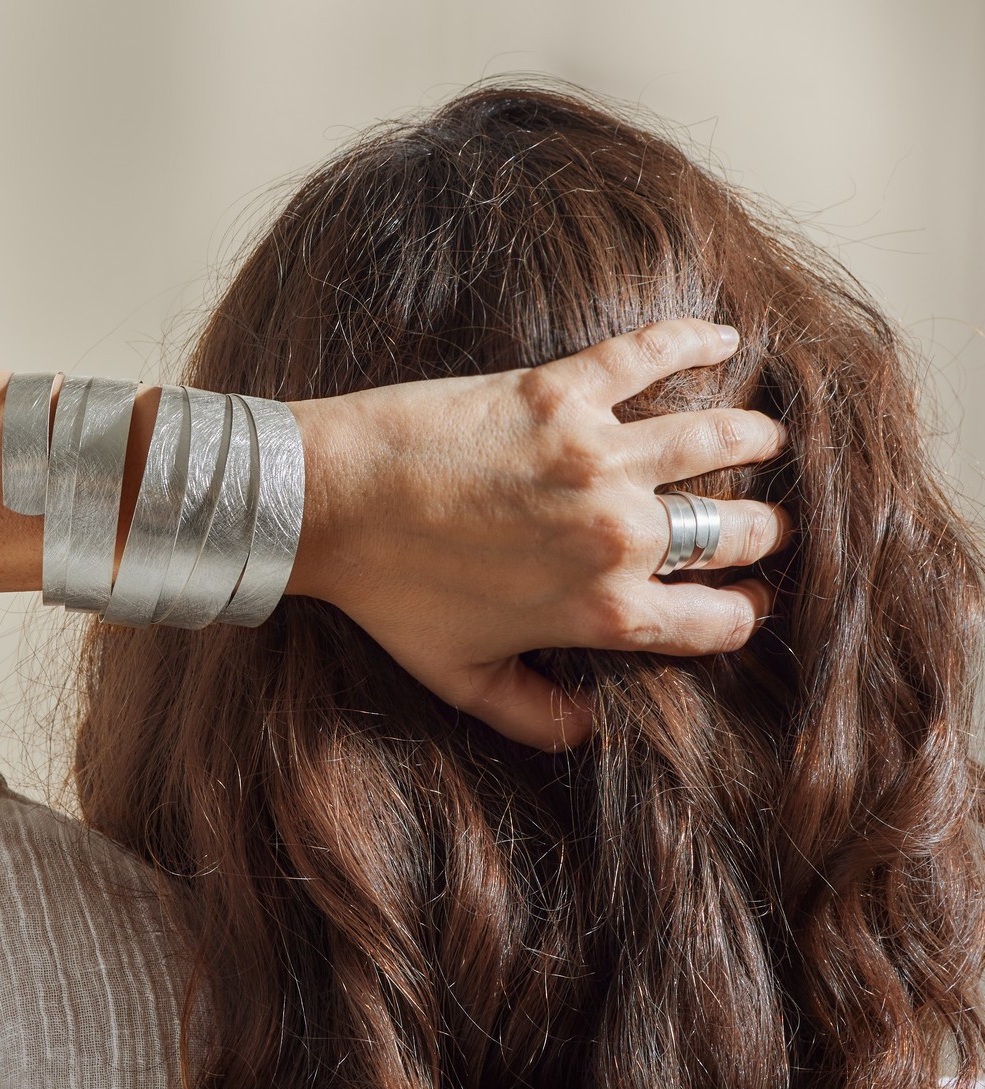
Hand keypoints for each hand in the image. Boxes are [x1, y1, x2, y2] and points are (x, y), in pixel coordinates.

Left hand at [285, 318, 792, 753]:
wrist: (334, 503)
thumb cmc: (393, 595)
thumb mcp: (460, 678)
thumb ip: (530, 714)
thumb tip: (585, 733)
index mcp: (602, 609)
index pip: (713, 621)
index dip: (741, 615)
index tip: (748, 600)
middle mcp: (618, 532)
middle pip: (730, 530)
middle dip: (760, 532)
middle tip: (764, 524)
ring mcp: (596, 455)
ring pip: (715, 438)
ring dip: (754, 440)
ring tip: (768, 440)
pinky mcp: (563, 390)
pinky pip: (652, 354)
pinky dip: (697, 340)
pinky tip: (726, 340)